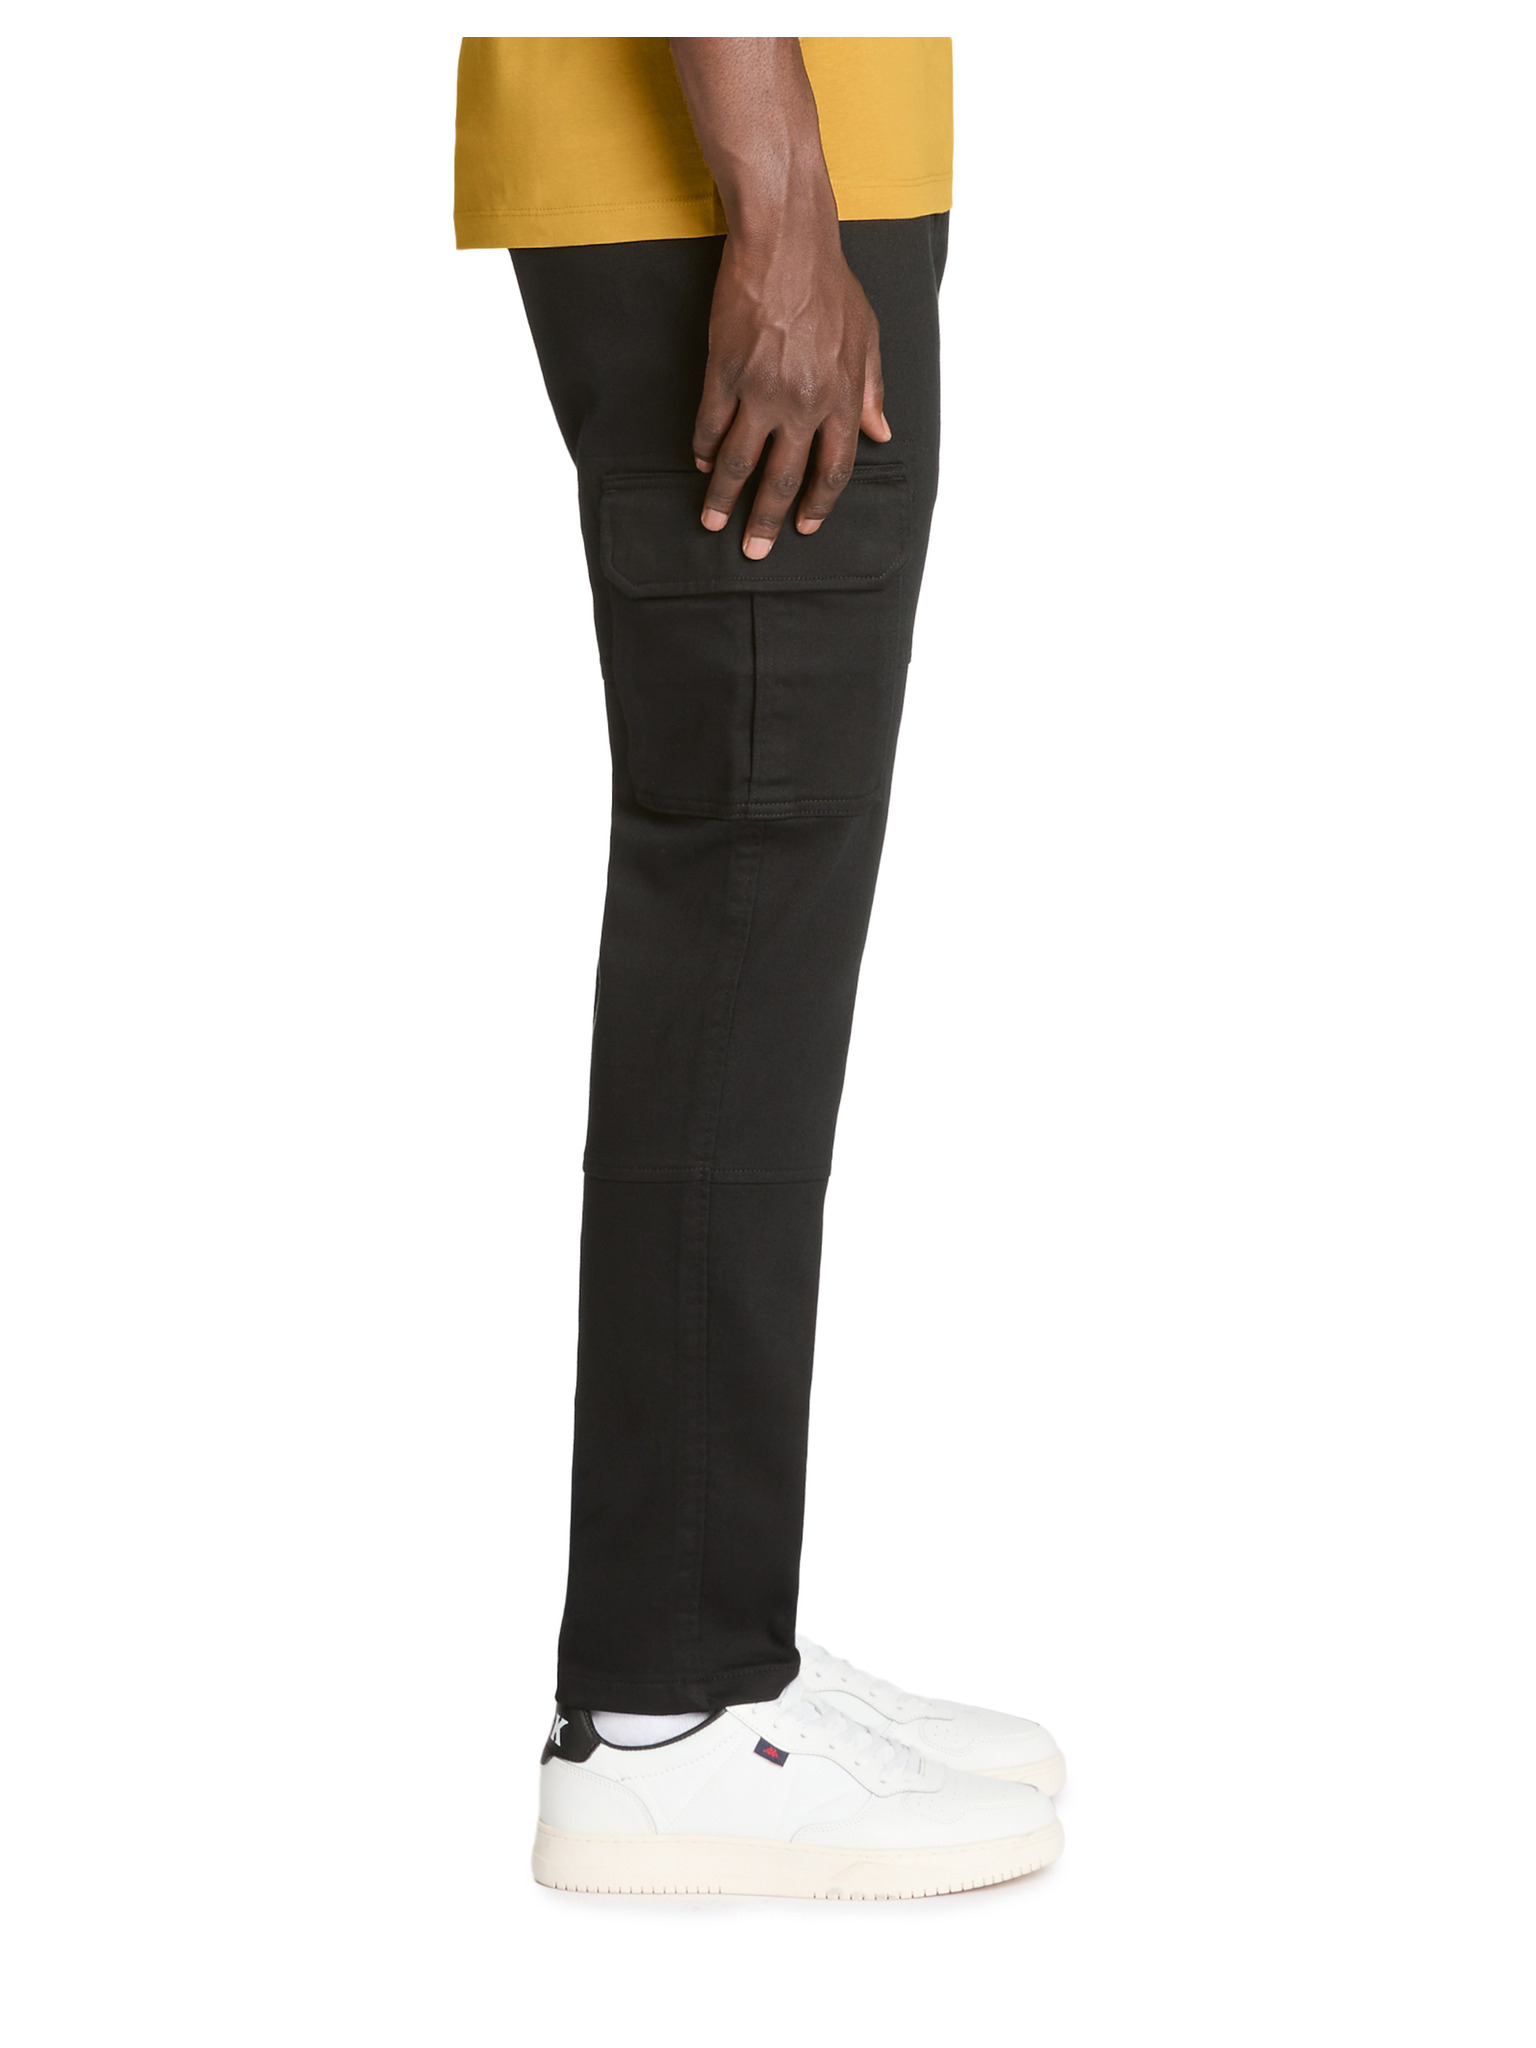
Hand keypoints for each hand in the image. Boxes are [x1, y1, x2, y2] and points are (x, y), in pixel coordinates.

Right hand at [694, 219, 889, 556]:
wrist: (786, 242)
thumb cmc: (829, 284)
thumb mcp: (867, 337)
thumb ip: (872, 390)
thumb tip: (881, 432)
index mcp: (839, 399)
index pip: (832, 469)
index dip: (817, 504)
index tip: (805, 527)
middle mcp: (802, 404)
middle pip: (782, 478)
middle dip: (766, 521)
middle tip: (754, 550)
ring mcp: (760, 390)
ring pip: (740, 461)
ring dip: (723, 498)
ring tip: (712, 522)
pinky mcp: (725, 372)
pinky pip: (710, 424)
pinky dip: (703, 449)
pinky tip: (699, 464)